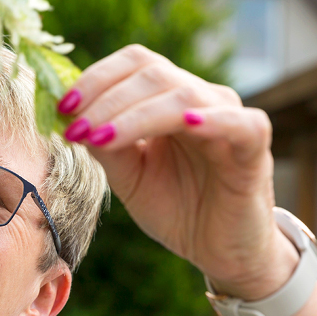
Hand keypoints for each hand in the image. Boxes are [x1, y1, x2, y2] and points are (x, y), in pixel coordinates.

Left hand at [58, 45, 297, 299]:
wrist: (220, 252)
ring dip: (136, 115)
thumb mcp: (129, 177)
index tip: (62, 107)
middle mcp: (200, 98)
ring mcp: (229, 118)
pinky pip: (239, 123)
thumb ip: (105, 145)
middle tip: (76, 128)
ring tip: (102, 137)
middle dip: (106, 99)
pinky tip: (186, 124)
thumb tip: (70, 117)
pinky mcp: (254, 147)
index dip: (97, 78)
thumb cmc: (177, 208)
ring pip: (184, 95)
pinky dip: (213, 119)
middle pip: (153, 73)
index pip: (134, 63)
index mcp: (167, 98)